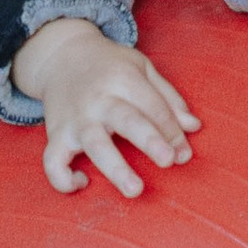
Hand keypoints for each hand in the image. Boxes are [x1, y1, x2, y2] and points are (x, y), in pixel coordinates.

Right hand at [13, 17, 201, 197]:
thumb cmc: (109, 66)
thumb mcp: (141, 68)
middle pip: (126, 120)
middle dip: (149, 140)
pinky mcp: (55, 134)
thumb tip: (194, 127)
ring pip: (95, 144)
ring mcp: (75, 118)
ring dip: (115, 168)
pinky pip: (53, 161)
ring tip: (135, 190)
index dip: (172, 131)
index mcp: (123, 79)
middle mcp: (99, 99)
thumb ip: (168, 97)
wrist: (60, 56)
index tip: (184, 154)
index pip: (153, 107)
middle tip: (169, 161)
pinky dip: (62, 177)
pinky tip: (82, 183)